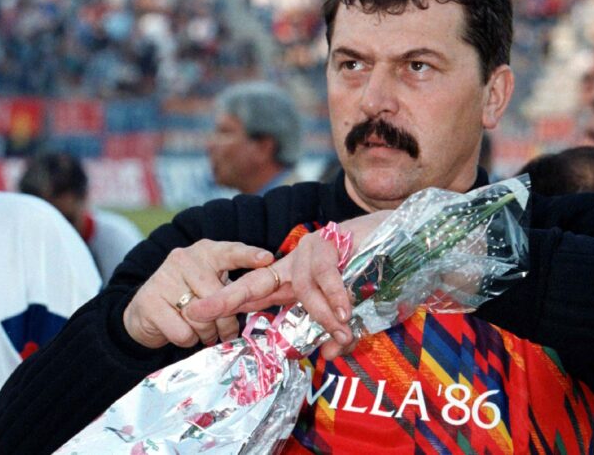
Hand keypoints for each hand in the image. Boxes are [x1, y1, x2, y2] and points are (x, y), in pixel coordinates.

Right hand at [123, 240, 274, 348]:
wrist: (145, 311)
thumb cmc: (189, 297)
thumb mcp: (212, 283)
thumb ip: (234, 286)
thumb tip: (264, 297)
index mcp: (206, 252)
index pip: (231, 251)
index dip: (249, 256)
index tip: (267, 259)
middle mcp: (184, 259)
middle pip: (219, 296)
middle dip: (227, 321)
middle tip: (227, 332)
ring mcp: (164, 278)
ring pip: (201, 317)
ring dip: (207, 333)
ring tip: (204, 332)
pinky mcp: (149, 302)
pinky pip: (182, 332)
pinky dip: (187, 339)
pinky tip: (183, 332)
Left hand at [187, 211, 391, 358]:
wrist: (396, 237)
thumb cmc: (370, 273)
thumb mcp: (349, 311)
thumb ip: (335, 331)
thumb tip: (329, 356)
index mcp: (293, 281)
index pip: (256, 294)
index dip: (228, 304)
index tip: (197, 314)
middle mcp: (294, 265)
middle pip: (255, 282)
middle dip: (227, 298)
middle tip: (199, 310)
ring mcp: (309, 251)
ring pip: (301, 286)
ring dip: (321, 312)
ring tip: (341, 330)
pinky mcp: (328, 241)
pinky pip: (324, 273)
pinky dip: (335, 294)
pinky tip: (345, 311)